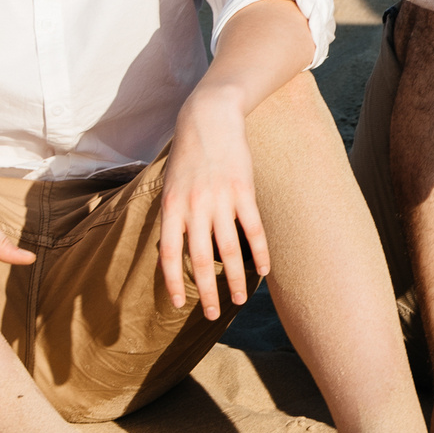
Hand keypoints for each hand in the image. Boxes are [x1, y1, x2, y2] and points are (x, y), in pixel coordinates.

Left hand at [161, 85, 267, 318]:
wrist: (209, 118)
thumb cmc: (187, 153)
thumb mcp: (170, 184)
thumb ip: (173, 215)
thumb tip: (173, 249)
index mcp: (172, 207)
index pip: (169, 253)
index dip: (173, 281)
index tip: (179, 304)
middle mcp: (195, 206)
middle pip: (202, 259)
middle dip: (208, 291)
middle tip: (212, 315)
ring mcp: (221, 199)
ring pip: (229, 249)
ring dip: (236, 279)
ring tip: (241, 300)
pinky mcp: (244, 191)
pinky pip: (253, 229)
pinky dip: (260, 252)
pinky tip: (264, 270)